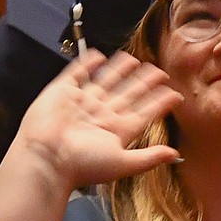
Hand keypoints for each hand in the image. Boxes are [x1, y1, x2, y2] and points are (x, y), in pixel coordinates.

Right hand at [13, 50, 181, 193]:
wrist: (46, 158)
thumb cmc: (81, 164)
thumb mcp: (122, 163)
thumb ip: (149, 157)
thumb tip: (174, 154)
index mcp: (115, 131)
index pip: (143, 112)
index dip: (158, 103)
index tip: (174, 94)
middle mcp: (100, 115)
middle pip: (127, 94)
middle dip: (143, 83)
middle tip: (158, 70)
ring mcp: (81, 102)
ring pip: (105, 81)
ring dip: (119, 70)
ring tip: (133, 60)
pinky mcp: (63, 91)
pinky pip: (78, 73)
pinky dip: (87, 63)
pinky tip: (98, 55)